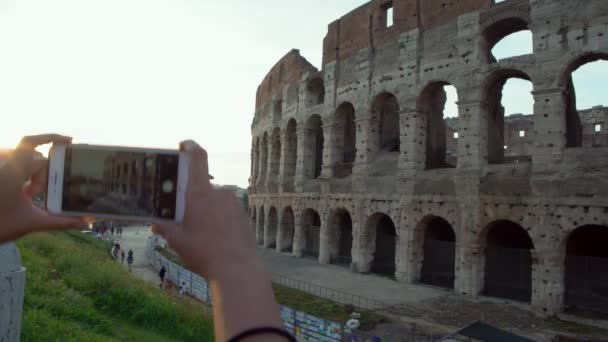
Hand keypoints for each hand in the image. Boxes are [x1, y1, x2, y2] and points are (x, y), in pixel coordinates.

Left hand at [0, 134, 85, 242]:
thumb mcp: (31, 223)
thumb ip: (60, 222)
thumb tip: (85, 222)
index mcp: (12, 172)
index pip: (33, 145)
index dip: (51, 138)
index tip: (68, 141)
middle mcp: (3, 167)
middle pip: (31, 157)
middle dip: (40, 172)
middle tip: (38, 193)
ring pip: (19, 159)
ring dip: (30, 172)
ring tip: (29, 194)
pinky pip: (10, 165)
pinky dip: (20, 173)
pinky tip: (21, 193)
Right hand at [152, 141, 284, 341]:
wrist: (237, 269)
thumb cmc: (203, 253)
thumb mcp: (177, 241)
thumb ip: (165, 228)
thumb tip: (155, 223)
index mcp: (200, 193)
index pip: (198, 158)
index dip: (191, 146)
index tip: (184, 144)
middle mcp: (219, 192)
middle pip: (202, 186)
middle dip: (193, 198)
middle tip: (185, 217)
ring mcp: (234, 203)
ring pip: (215, 200)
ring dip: (207, 210)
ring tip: (201, 233)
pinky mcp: (243, 214)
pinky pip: (227, 211)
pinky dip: (220, 218)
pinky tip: (216, 238)